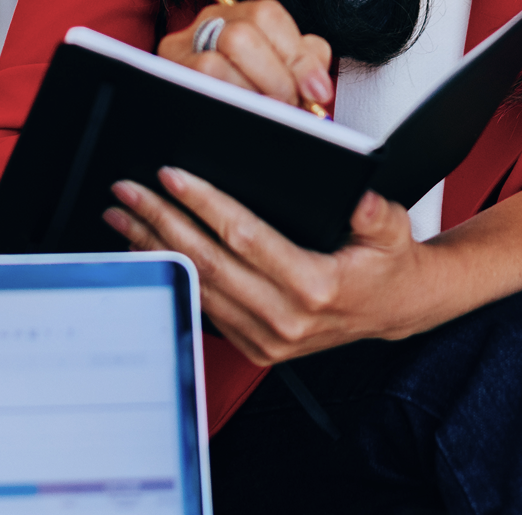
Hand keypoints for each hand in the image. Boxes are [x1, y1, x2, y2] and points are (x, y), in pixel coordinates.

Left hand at [103, 167, 434, 363]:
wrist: (396, 308)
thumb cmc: (387, 263)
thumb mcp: (392, 227)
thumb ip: (373, 211)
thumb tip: (356, 196)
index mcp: (314, 286)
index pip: (244, 237)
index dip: (205, 204)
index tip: (172, 176)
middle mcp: (285, 319)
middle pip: (208, 262)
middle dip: (161, 222)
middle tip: (128, 192)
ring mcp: (267, 338)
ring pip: (199, 285)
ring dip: (156, 248)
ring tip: (124, 218)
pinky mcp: (256, 345)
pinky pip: (206, 306)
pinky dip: (175, 274)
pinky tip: (151, 250)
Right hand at [157, 0, 333, 113]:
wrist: (196, 132)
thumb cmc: (246, 94)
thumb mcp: (277, 70)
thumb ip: (301, 63)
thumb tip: (318, 83)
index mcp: (236, 14)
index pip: (268, 15)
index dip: (298, 54)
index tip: (318, 91)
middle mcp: (205, 23)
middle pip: (242, 34)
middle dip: (276, 76)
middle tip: (290, 105)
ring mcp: (180, 49)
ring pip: (218, 58)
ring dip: (254, 90)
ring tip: (269, 113)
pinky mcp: (167, 75)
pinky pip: (203, 78)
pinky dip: (232, 97)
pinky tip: (245, 114)